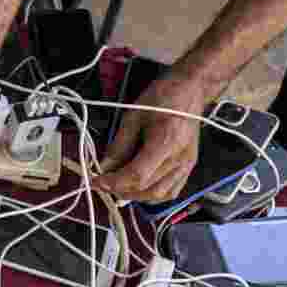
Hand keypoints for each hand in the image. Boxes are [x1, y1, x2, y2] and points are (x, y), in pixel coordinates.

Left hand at [97, 71, 210, 201]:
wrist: (189, 91)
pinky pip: (170, 192)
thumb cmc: (162, 98)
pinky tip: (138, 187)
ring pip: (158, 195)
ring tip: (119, 184)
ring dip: (135, 196)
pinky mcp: (189, 167)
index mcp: (167, 141)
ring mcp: (187, 165)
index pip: (137, 175)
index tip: (96, 181)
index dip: (114, 183)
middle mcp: (180, 158)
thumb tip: (104, 167)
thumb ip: (118, 145)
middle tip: (104, 181)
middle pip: (146, 188)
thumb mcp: (132, 117)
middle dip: (120, 190)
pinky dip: (151, 195)